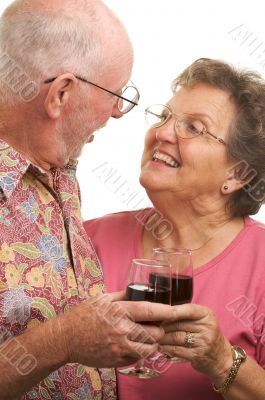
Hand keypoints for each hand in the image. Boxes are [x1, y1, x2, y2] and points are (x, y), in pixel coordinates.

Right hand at [58, 291, 177, 367]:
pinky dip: (139, 352)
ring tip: (148, 337)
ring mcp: (119, 348)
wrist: (66, 339)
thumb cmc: (83, 316)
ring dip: (152, 343)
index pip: (149, 310)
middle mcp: (121, 330)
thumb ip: (121, 295)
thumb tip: (138, 291)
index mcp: (118, 311)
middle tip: (158, 326)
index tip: (175, 310)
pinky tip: (134, 345)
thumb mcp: (101, 299)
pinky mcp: (117, 361)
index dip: (165, 311)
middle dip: (160, 329)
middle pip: (154, 333)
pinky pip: (136, 358)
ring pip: (149, 349)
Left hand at [159, 303, 232, 380]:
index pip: (187, 309)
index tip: (157, 312)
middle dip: (162, 325)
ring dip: (162, 337)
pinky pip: (177, 350)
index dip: (171, 311)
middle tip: (151, 325)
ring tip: (154, 335)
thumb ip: (186, 313)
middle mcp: (207, 327)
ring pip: (175, 337)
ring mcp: (203, 342)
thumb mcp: (202, 319)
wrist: (221, 358)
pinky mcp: (197, 355)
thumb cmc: (207, 334)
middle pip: (178, 323)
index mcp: (207, 314)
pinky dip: (166, 348)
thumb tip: (161, 311)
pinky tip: (161, 346)